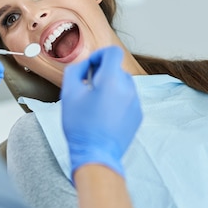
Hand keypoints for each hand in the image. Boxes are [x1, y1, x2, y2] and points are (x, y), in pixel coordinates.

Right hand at [61, 46, 141, 177]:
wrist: (96, 154)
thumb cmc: (81, 125)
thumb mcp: (69, 93)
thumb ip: (76, 70)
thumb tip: (86, 64)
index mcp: (111, 80)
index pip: (112, 53)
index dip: (99, 55)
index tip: (91, 67)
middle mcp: (128, 88)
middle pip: (117, 69)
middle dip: (103, 74)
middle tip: (89, 89)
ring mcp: (136, 102)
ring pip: (123, 84)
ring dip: (111, 87)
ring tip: (96, 104)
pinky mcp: (138, 114)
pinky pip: (128, 98)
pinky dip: (118, 100)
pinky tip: (105, 115)